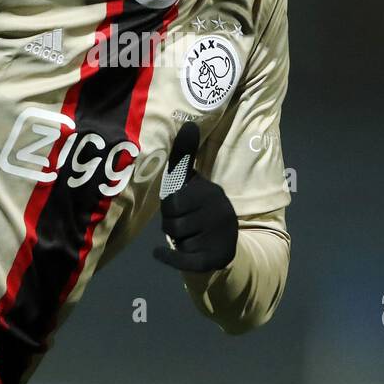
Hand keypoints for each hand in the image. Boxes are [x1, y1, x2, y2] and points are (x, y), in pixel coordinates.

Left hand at [152, 122, 238, 273]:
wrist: (224, 243)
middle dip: (172, 225)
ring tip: (191, 235)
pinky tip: (159, 254)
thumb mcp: (193, 181)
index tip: (182, 208)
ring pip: (177, 241)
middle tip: (185, 224)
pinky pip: (182, 260)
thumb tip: (189, 124)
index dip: (170, 208)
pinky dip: (168, 258)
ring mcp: (218, 235)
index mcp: (210, 192)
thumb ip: (185, 155)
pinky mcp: (213, 257)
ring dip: (178, 241)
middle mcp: (218, 212)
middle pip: (171, 223)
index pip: (170, 202)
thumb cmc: (201, 207)